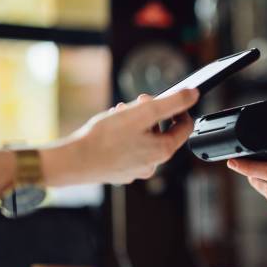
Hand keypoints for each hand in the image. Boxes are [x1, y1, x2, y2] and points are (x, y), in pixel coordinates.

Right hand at [43, 89, 198, 185]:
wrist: (74, 161)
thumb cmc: (105, 138)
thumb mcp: (143, 112)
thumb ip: (172, 103)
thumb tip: (193, 95)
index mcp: (163, 151)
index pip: (184, 128)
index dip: (179, 109)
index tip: (167, 98)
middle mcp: (152, 165)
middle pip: (162, 132)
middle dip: (152, 113)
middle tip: (137, 102)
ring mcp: (135, 170)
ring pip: (144, 139)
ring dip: (136, 122)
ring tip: (120, 112)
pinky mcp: (120, 171)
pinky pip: (130, 148)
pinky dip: (125, 135)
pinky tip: (110, 128)